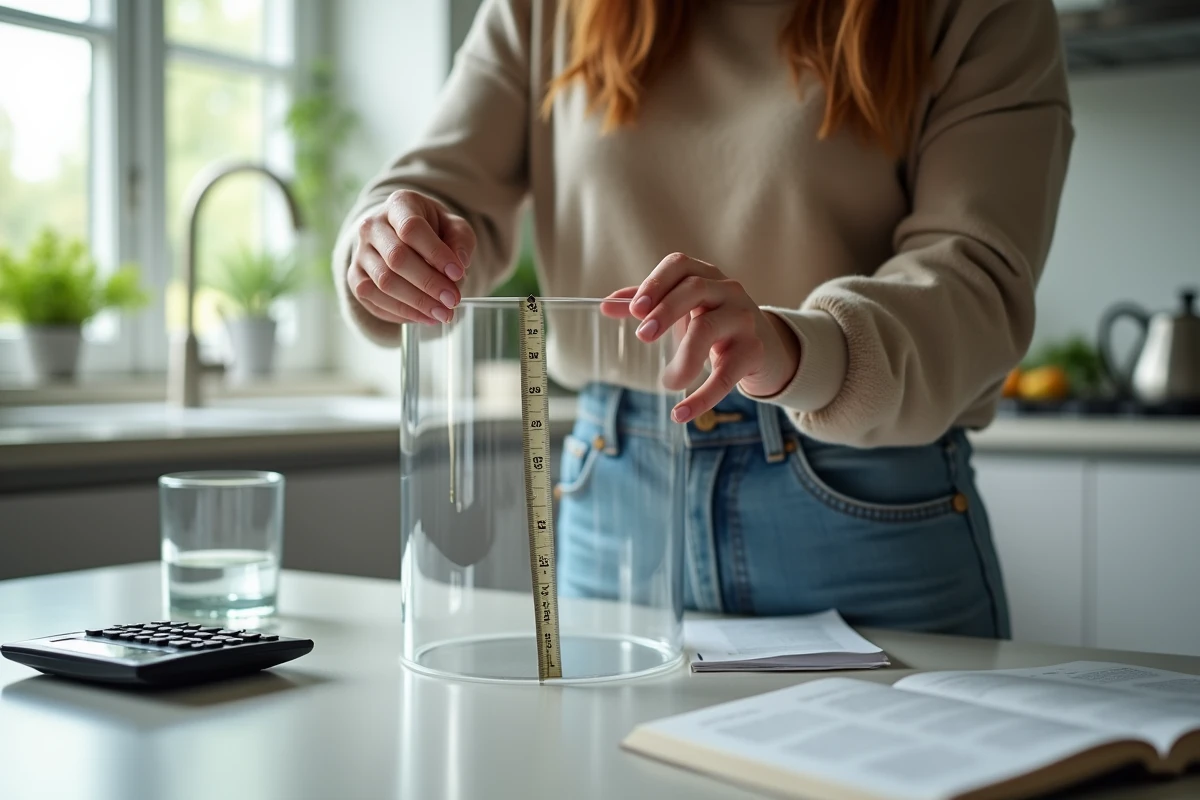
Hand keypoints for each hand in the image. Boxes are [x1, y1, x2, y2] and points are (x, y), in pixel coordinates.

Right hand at [348, 189, 475, 323]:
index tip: (458, 273)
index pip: (412, 229)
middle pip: (396, 258)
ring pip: (384, 282)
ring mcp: (360, 252)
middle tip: (453, 300)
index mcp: (398, 205)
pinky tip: (424, 317)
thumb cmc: (434, 230)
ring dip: (416, 302)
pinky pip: (372, 298)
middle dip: (428, 283)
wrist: (404, 237)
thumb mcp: (454, 227)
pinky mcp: (354, 276)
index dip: (436, 253)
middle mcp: (372, 226)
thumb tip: (459, 264)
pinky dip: (400, 312)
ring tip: (443, 313)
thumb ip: (460, 241)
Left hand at [602, 253, 800, 422]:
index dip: (655, 283)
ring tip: (667, 382)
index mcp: (704, 275)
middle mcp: (727, 290)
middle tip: (642, 337)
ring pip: (708, 329)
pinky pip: (726, 375)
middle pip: (694, 289)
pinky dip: (703, 397)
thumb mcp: (682, 308)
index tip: (635, 310)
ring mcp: (743, 319)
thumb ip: (646, 304)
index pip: (679, 266)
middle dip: (666, 311)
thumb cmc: (712, 320)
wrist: (763, 344)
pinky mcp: (753, 351)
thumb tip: (605, 305)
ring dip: (683, 358)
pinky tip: (681, 413)